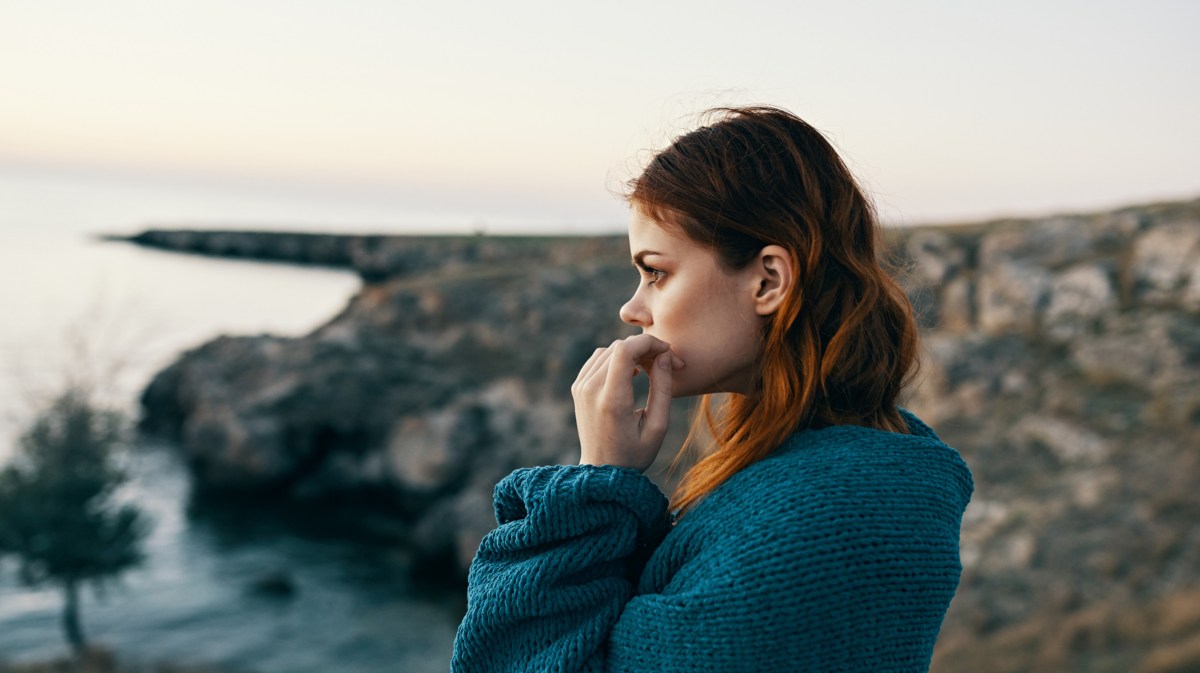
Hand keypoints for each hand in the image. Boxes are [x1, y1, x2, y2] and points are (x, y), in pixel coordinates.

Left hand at [571, 334, 683, 471]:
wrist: (601, 471)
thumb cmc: (634, 453)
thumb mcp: (658, 426)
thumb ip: (663, 388)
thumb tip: (664, 356)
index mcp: (611, 400)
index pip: (625, 350)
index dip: (649, 342)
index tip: (667, 352)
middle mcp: (591, 389)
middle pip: (619, 347)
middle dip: (646, 348)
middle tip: (666, 364)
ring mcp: (580, 387)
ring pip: (609, 350)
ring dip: (632, 352)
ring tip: (650, 369)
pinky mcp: (578, 387)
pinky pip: (598, 359)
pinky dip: (617, 358)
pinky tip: (632, 373)